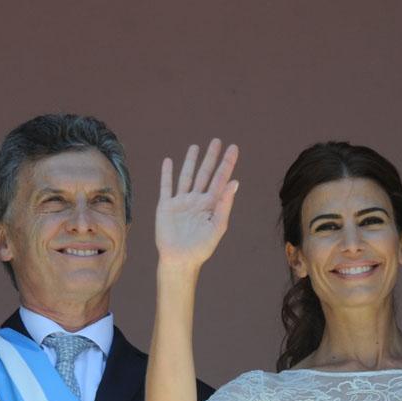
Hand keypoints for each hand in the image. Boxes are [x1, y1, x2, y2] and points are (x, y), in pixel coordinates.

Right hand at [156, 140, 238, 269]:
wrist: (180, 260)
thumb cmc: (202, 247)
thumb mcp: (218, 226)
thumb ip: (225, 204)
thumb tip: (235, 182)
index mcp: (211, 205)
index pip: (221, 179)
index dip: (227, 164)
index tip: (233, 148)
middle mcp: (197, 201)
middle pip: (205, 174)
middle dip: (211, 158)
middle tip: (217, 141)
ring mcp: (181, 202)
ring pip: (186, 176)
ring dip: (190, 162)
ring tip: (195, 147)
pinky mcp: (166, 206)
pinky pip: (166, 186)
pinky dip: (167, 174)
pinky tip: (169, 161)